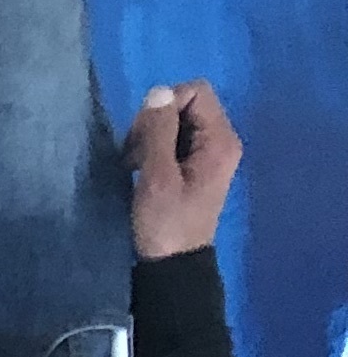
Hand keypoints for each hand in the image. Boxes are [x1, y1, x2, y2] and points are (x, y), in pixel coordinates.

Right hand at [128, 80, 240, 260]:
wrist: (173, 265)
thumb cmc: (166, 224)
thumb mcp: (157, 178)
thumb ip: (157, 132)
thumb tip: (157, 92)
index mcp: (220, 140)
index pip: (196, 92)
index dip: (165, 105)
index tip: (144, 136)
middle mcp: (221, 140)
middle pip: (187, 104)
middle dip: (155, 120)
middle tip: (134, 152)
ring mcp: (209, 153)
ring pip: (178, 121)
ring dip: (151, 135)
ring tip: (134, 163)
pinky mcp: (196, 165)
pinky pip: (175, 139)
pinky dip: (155, 146)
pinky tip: (141, 167)